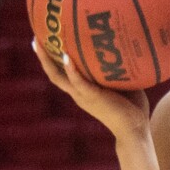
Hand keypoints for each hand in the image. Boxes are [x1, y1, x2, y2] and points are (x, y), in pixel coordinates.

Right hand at [32, 40, 149, 139]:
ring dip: (48, 60)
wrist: (135, 130)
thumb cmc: (132, 108)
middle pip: (53, 74)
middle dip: (43, 57)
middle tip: (35, 38)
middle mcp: (78, 94)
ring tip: (40, 43)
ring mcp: (83, 96)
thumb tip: (125, 47)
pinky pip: (78, 82)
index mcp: (83, 91)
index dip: (54, 60)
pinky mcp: (92, 97)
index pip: (63, 74)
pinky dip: (71, 69)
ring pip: (58, 77)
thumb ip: (119, 69)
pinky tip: (65, 57)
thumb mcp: (123, 83)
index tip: (47, 43)